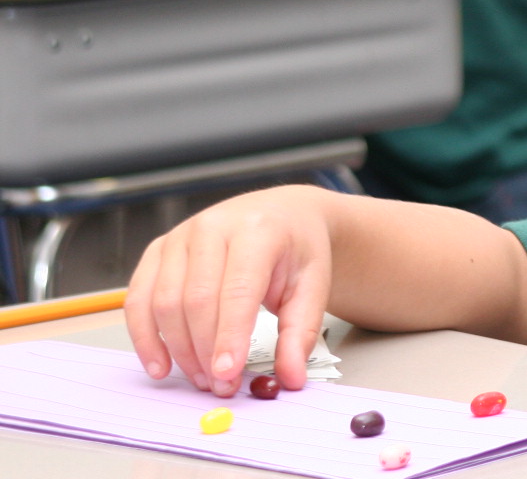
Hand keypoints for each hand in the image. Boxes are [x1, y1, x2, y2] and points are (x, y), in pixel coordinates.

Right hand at [125, 186, 336, 396]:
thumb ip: (301, 332)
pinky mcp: (158, 249)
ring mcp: (180, 236)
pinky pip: (138, 297)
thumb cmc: (297, 249)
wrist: (283, 213)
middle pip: (196, 300)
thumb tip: (291, 378)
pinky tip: (160, 364)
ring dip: (177, 349)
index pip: (237, 290)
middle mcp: (213, 227)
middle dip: (203, 351)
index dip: (229, 336)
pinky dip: (144, 336)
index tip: (227, 375)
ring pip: (164, 302)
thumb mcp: (313, 284)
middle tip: (218, 387)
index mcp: (258, 230)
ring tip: (199, 379)